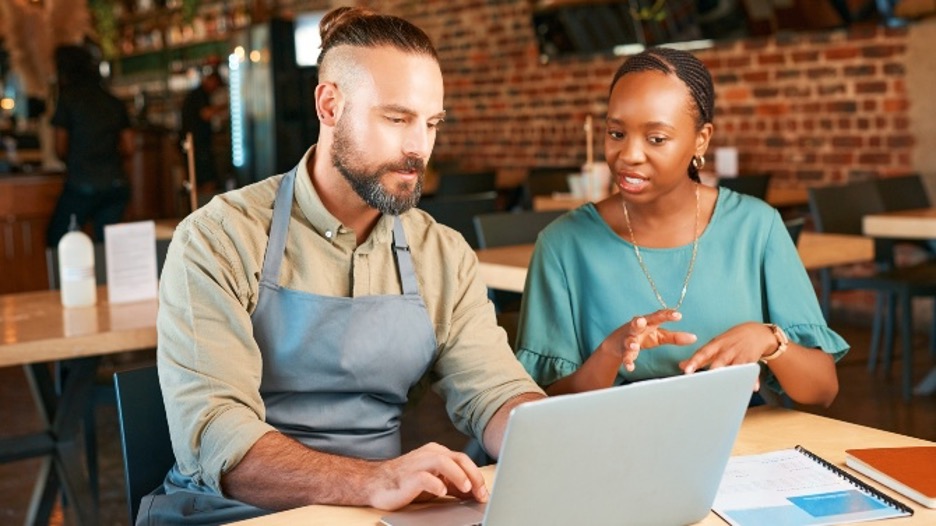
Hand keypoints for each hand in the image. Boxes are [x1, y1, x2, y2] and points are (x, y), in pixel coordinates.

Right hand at [366, 442, 488, 510]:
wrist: (376, 484)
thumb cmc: (407, 483)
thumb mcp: (436, 483)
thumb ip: (454, 484)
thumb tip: (476, 493)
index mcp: (438, 453)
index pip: (464, 460)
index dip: (477, 476)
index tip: (484, 493)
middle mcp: (430, 454)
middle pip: (459, 458)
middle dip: (474, 476)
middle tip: (481, 493)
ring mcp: (418, 463)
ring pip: (444, 462)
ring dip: (458, 475)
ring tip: (467, 489)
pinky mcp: (408, 476)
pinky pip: (425, 477)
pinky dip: (436, 484)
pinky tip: (442, 492)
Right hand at [602, 309, 696, 371]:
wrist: (617, 343)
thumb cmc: (643, 336)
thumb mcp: (660, 336)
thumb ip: (675, 337)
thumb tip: (694, 338)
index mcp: (648, 322)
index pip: (658, 316)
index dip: (667, 315)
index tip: (678, 315)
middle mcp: (637, 329)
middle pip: (637, 323)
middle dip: (638, 322)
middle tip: (641, 321)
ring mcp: (628, 339)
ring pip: (629, 340)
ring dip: (631, 343)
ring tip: (634, 345)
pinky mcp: (623, 351)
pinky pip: (625, 356)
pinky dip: (628, 361)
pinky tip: (630, 367)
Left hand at [679, 322, 775, 388]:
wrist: (755, 332)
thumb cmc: (730, 341)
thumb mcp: (714, 345)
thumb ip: (699, 357)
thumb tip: (681, 366)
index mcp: (716, 345)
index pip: (703, 353)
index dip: (694, 361)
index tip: (686, 371)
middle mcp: (727, 349)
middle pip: (720, 360)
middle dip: (714, 369)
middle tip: (705, 380)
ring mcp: (740, 354)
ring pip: (735, 365)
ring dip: (732, 374)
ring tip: (726, 385)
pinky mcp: (752, 360)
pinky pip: (751, 370)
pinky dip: (752, 379)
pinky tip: (753, 387)